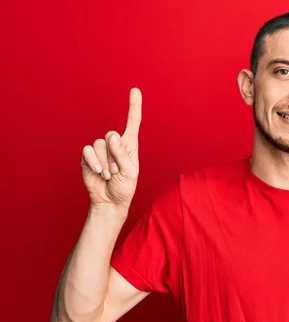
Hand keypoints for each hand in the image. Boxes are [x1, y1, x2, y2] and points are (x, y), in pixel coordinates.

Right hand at [81, 88, 141, 212]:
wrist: (109, 201)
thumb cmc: (124, 187)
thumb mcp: (130, 172)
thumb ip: (122, 154)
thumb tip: (112, 136)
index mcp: (130, 146)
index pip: (133, 122)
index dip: (134, 106)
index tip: (135, 90)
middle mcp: (115, 145)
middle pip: (111, 135)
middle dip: (114, 156)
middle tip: (117, 171)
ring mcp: (100, 150)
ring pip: (99, 144)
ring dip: (105, 163)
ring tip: (109, 175)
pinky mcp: (88, 157)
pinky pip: (88, 151)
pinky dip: (94, 162)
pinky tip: (99, 172)